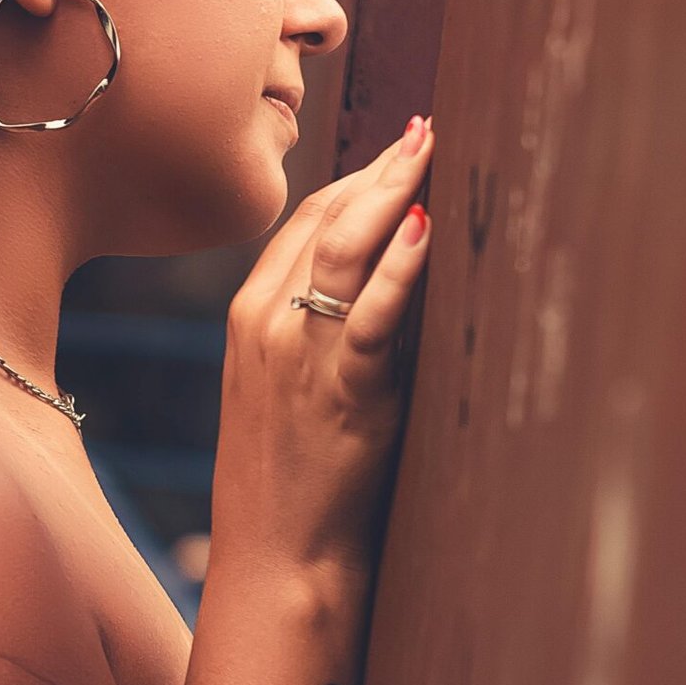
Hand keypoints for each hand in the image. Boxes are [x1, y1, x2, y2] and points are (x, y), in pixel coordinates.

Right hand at [211, 117, 435, 579]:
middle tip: (430, 130)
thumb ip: (320, 330)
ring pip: (341, 250)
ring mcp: (297, 355)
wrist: (278, 554)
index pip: (305, 219)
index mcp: (250, 315)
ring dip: (393, 193)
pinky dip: (399, 267)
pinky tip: (426, 228)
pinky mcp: (337, 391)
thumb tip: (383, 282)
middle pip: (325, 219)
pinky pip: (368, 315)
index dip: (359, 177)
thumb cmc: (292, 477)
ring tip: (435, 152)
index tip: (404, 148)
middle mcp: (266, 323)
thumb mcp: (288, 388)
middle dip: (382, 169)